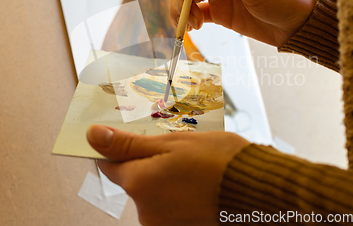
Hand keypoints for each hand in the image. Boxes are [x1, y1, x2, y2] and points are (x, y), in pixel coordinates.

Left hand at [86, 125, 249, 225]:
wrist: (259, 190)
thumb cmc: (218, 160)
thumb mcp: (172, 142)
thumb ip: (128, 144)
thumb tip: (92, 135)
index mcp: (139, 183)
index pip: (109, 164)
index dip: (116, 148)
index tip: (127, 137)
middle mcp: (145, 211)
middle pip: (134, 180)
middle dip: (148, 162)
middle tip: (174, 147)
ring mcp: (163, 224)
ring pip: (153, 192)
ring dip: (165, 178)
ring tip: (193, 165)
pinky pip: (169, 206)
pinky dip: (178, 193)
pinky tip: (198, 181)